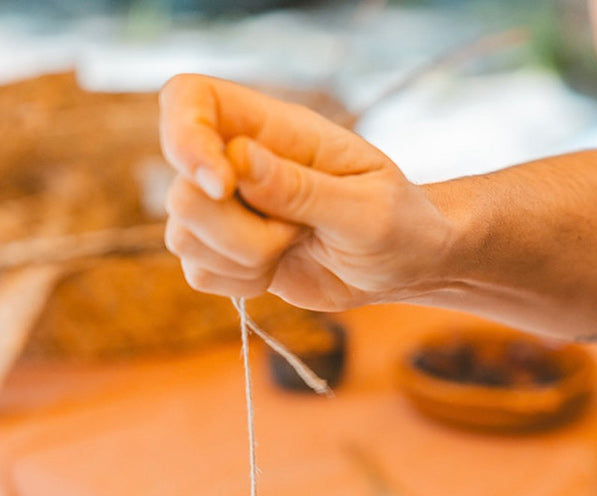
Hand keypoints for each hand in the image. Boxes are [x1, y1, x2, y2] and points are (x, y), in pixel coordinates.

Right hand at [159, 74, 455, 310]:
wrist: (406, 265)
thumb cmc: (400, 223)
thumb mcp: (368, 209)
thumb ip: (303, 189)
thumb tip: (238, 160)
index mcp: (273, 128)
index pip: (187, 99)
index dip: (183, 137)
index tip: (222, 184)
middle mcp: (238, 162)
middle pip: (178, 190)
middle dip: (234, 231)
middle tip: (296, 232)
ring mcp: (230, 209)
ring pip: (183, 236)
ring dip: (242, 259)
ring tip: (293, 247)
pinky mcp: (229, 252)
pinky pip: (200, 273)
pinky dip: (239, 283)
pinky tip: (278, 271)